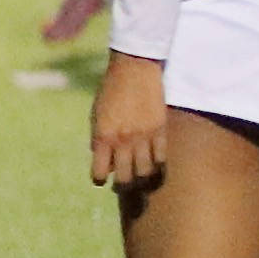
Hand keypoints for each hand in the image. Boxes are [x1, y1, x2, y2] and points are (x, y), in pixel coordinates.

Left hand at [90, 52, 170, 191]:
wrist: (134, 70)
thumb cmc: (110, 92)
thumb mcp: (96, 116)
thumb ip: (98, 140)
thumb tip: (104, 162)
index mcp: (102, 137)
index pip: (99, 173)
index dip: (99, 180)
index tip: (102, 180)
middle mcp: (123, 141)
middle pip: (125, 178)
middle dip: (123, 186)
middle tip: (123, 186)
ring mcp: (143, 137)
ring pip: (146, 173)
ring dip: (143, 180)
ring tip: (141, 180)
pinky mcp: (160, 131)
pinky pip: (162, 159)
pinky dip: (158, 167)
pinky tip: (155, 167)